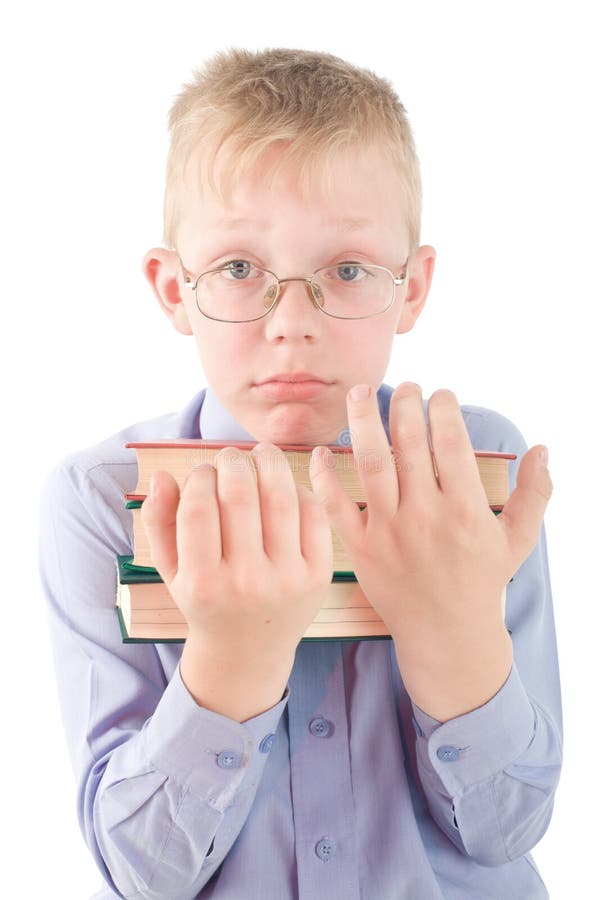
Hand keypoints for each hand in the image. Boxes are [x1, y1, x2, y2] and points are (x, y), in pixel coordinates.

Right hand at [141, 443, 332, 660]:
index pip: (198, 508)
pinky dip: (299, 489)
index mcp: (203, 583)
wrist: (249, 651)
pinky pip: (312, 514)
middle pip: (239, 495)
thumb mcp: (171, 571)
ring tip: (260, 453)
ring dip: (269, 462)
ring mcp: (286, 579)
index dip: (199, 476)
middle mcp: (245, 583)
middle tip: (229, 456)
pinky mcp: (318, 574)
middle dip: (232, 462)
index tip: (201, 471)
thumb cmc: (205, 601)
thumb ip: (159, 522)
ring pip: (279, 497)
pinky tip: (285, 485)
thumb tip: (164, 476)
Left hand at [309, 383, 552, 716]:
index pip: (451, 444)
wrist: (445, 633)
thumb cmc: (481, 581)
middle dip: (405, 405)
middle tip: (404, 386)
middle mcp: (426, 517)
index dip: (443, 410)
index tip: (440, 393)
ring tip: (359, 393)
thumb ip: (534, 493)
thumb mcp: (517, 539)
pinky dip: (325, 477)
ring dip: (364, 423)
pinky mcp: (361, 548)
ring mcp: (390, 531)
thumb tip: (543, 448)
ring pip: (372, 465)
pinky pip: (337, 505)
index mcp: (465, 511)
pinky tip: (322, 450)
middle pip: (410, 445)